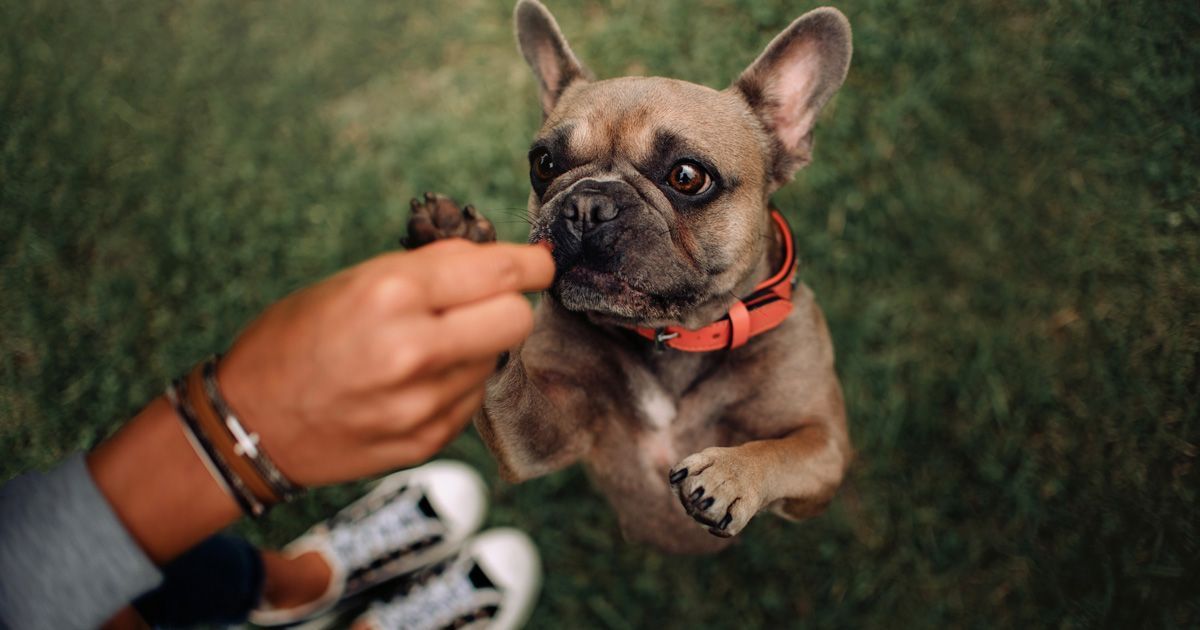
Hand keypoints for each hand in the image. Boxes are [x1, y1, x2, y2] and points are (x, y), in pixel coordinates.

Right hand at [216, 239, 553, 485]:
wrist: (248, 425)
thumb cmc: (294, 340)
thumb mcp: (354, 281)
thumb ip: (431, 269)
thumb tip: (502, 259)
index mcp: (391, 295)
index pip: (499, 273)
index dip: (531, 266)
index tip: (540, 264)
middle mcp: (412, 350)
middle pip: (516, 320)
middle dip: (506, 307)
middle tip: (482, 304)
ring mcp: (420, 404)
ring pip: (493, 361)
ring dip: (473, 348)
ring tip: (422, 349)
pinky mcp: (425, 442)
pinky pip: (470, 400)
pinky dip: (454, 385)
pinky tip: (411, 384)